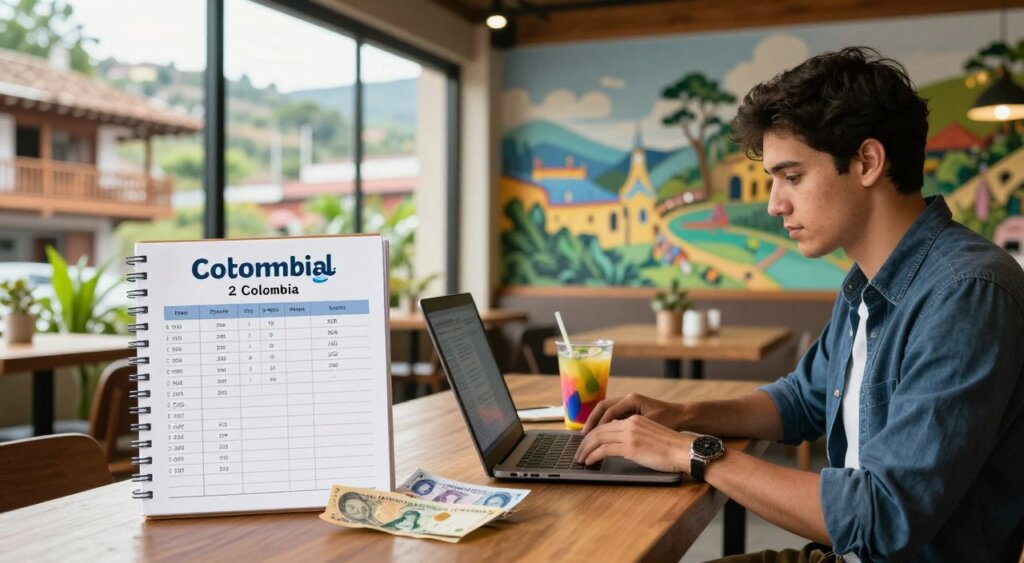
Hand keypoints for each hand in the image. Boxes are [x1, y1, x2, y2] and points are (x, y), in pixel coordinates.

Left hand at [574, 415, 692, 473]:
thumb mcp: (650, 436)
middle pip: (599, 430)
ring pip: (598, 439)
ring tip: (581, 459)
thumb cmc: (672, 448)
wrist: (685, 451)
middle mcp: (630, 424)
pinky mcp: (631, 448)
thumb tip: (622, 447)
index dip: (594, 435)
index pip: (607, 424)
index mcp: (634, 419)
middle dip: (585, 443)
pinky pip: (604, 450)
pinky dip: (593, 456)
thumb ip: (635, 437)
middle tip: (578, 453)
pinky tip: (590, 462)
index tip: (587, 444)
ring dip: (586, 450)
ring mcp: (630, 435)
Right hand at [582, 393, 683, 434]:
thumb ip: (631, 429)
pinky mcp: (630, 410)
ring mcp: (629, 404)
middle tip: (584, 436)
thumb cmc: (670, 420)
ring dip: (596, 423)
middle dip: (592, 422)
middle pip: (602, 408)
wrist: (682, 416)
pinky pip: (612, 416)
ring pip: (606, 411)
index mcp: (632, 400)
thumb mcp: (650, 425)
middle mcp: (628, 399)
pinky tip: (600, 435)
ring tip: (588, 436)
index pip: (608, 411)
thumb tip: (611, 437)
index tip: (591, 437)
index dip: (598, 425)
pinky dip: (604, 424)